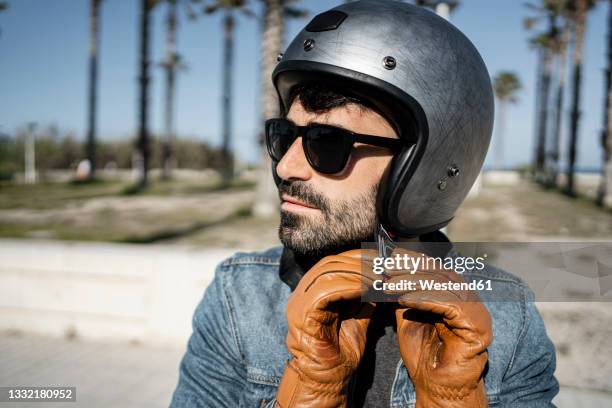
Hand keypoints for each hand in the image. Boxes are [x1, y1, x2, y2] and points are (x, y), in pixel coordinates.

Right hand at [275, 250, 375, 407]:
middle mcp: (301, 292)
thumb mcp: (358, 316)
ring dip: (357, 273)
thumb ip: (363, 297)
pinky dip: (348, 286)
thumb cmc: (342, 350)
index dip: (357, 257)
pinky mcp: (302, 314)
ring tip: (379, 278)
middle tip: (383, 267)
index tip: (381, 259)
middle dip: (360, 263)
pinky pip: (325, 290)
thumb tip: (380, 277)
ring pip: (328, 273)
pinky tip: (366, 290)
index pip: (333, 262)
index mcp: (312, 290)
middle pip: (330, 263)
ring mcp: (298, 302)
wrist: (328, 378)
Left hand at [387, 249, 491, 407]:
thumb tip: (390, 269)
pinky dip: (425, 299)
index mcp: (457, 296)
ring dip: (413, 282)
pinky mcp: (478, 328)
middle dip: (410, 268)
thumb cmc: (422, 354)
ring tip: (389, 283)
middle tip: (386, 266)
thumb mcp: (408, 316)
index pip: (437, 269)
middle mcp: (471, 301)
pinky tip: (404, 299)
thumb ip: (405, 293)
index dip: (413, 260)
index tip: (389, 255)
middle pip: (441, 274)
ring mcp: (477, 314)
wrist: (435, 386)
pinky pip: (450, 305)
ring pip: (445, 287)